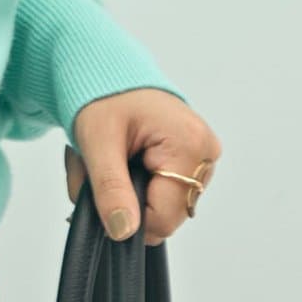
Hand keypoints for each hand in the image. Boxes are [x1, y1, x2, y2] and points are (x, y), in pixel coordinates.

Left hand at [65, 87, 222, 246]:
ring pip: (160, 204)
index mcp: (189, 145)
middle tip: (95, 166)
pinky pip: (164, 190)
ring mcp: (202, 157)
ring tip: (107, 157)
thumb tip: (123, 231)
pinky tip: (120, 158)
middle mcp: (206, 152)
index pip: (164, 218)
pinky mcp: (192, 159)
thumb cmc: (102, 94)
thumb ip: (110, 189)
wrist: (106, 69)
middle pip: (164, 213)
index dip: (127, 214)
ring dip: (126, 190)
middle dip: (122, 198)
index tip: (99, 186)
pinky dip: (134, 182)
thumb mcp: (97, 141)